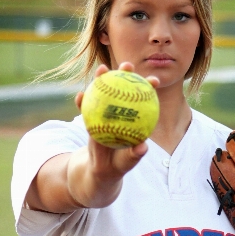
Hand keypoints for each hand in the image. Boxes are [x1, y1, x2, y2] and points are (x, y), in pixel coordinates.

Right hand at [69, 63, 160, 205]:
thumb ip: (134, 155)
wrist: (100, 171)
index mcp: (134, 121)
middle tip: (127, 64)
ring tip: (102, 70)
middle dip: (126, 74)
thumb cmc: (117, 166)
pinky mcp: (91, 119)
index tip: (154, 80)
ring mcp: (105, 114)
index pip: (144, 101)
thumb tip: (143, 148)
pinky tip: (80, 96)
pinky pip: (87, 109)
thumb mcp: (126, 162)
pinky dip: (83, 103)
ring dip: (102, 81)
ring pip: (104, 94)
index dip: (149, 89)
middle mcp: (120, 114)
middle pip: (124, 90)